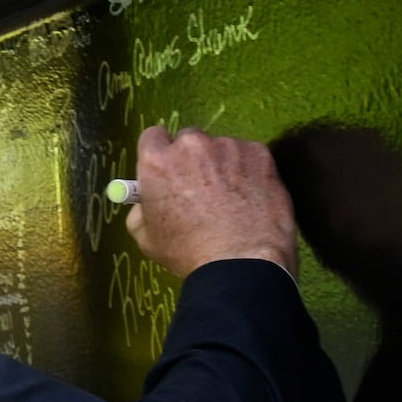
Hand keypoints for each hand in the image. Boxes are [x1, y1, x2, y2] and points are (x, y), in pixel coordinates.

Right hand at [121, 126, 297, 277]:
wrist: (242, 264)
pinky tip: (253, 197)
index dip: (161, 155)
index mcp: (157, 161)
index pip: (153, 137)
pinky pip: (249, 156)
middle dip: (194, 158)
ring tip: (233, 198)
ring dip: (223, 165)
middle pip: (189, 140)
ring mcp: (228, 146)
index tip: (170, 171)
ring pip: (222, 149)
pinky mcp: (259, 153)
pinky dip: (250, 171)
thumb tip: (148, 200)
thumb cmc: (189, 254)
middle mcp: (191, 144)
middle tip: (203, 188)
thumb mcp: (147, 238)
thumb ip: (141, 210)